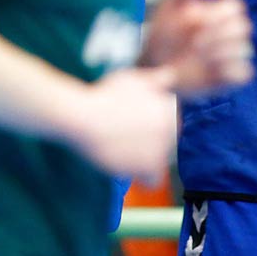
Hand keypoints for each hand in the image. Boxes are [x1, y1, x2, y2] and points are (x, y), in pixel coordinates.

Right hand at [65, 67, 178, 184]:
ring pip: (159, 160)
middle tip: (125, 136)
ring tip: (122, 149)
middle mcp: (171, 128)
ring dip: (144, 158)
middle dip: (150, 141)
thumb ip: (155, 79)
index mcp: (169, 108)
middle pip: (167, 143)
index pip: (170, 122)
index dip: (152, 124)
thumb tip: (170, 75)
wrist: (84, 118)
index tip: (133, 123)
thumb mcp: (131, 79)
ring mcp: (162, 148)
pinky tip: (127, 167)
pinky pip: (153, 180)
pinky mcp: (150, 166)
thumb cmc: (104, 96)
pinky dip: (142, 178)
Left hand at [141, 0, 254, 94]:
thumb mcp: (174, 6)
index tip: (192, 20)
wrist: (154, 67)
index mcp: (222, 10)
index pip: (237, 6)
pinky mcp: (234, 75)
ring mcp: (234, 53)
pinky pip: (244, 72)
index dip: (214, 14)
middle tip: (192, 41)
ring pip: (242, 49)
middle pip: (243, 27)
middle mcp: (232, 30)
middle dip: (214, 34)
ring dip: (215, 53)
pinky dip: (224, 71)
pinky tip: (204, 70)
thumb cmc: (164, 32)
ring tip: (194, 56)